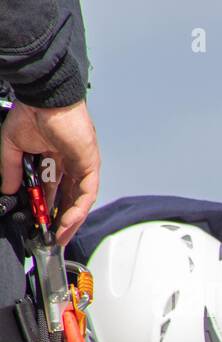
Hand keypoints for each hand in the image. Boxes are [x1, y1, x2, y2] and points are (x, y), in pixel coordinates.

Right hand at [1, 100, 100, 244]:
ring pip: (79, 200)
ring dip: (70, 221)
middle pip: (68, 200)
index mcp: (53, 160)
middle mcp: (70, 165)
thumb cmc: (32, 113)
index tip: (39, 224)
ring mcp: (82, 166)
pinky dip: (77, 209)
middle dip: (60, 221)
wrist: (44, 98)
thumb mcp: (13, 147)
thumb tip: (7, 191)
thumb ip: (11, 171)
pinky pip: (86, 193)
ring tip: (59, 238)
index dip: (47, 209)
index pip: (53, 191)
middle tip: (53, 239)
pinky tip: (67, 222)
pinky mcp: (89, 165)